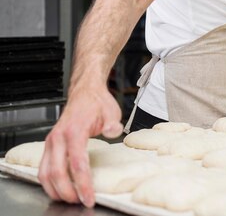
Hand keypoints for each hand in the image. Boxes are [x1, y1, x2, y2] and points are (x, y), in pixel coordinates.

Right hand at [38, 82, 122, 206]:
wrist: (85, 92)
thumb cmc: (97, 103)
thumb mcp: (111, 111)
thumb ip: (112, 124)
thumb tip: (113, 131)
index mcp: (74, 131)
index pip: (77, 164)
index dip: (83, 183)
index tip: (90, 197)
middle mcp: (58, 137)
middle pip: (57, 172)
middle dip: (68, 192)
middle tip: (81, 202)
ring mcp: (51, 142)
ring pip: (45, 173)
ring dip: (56, 190)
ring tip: (71, 199)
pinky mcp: (49, 145)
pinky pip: (43, 168)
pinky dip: (49, 182)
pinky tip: (60, 189)